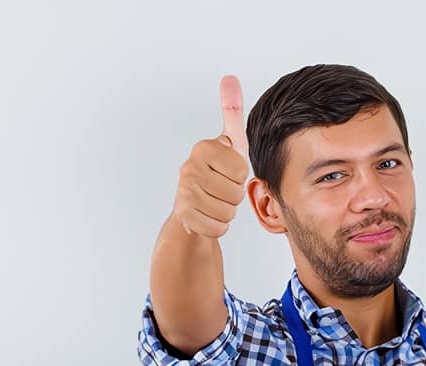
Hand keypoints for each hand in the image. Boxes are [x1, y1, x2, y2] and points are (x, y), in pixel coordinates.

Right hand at [171, 74, 251, 237]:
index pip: (242, 170)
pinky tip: (207, 216)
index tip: (226, 171)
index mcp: (203, 148)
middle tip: (220, 190)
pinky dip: (218, 226)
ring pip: (228, 211)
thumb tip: (230, 77)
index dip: (240, 176)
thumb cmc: (216, 173)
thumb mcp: (230, 143)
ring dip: (226, 212)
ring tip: (214, 202)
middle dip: (234, 196)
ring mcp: (184, 192)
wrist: (192, 208)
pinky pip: (219, 227)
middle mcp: (189, 167)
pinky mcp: (184, 216)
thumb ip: (232, 112)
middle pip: (236, 192)